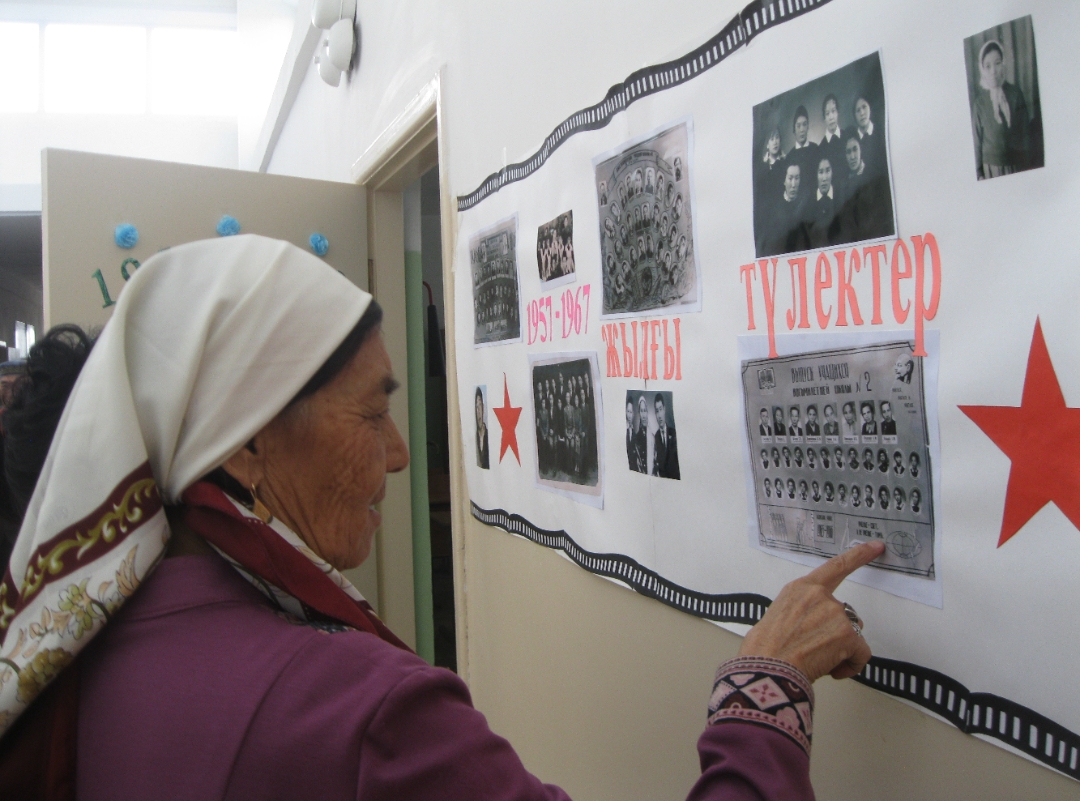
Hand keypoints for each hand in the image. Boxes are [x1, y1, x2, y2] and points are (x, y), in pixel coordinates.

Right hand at [737, 540, 885, 681]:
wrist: (768, 668)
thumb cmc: (766, 650)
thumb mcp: (777, 617)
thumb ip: (801, 613)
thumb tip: (812, 629)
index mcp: (800, 588)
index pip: (834, 567)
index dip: (858, 555)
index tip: (875, 547)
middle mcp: (820, 596)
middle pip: (845, 614)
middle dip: (837, 633)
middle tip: (815, 649)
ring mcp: (835, 613)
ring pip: (854, 635)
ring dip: (842, 649)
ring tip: (818, 660)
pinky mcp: (848, 634)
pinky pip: (861, 653)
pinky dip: (850, 665)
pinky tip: (832, 670)